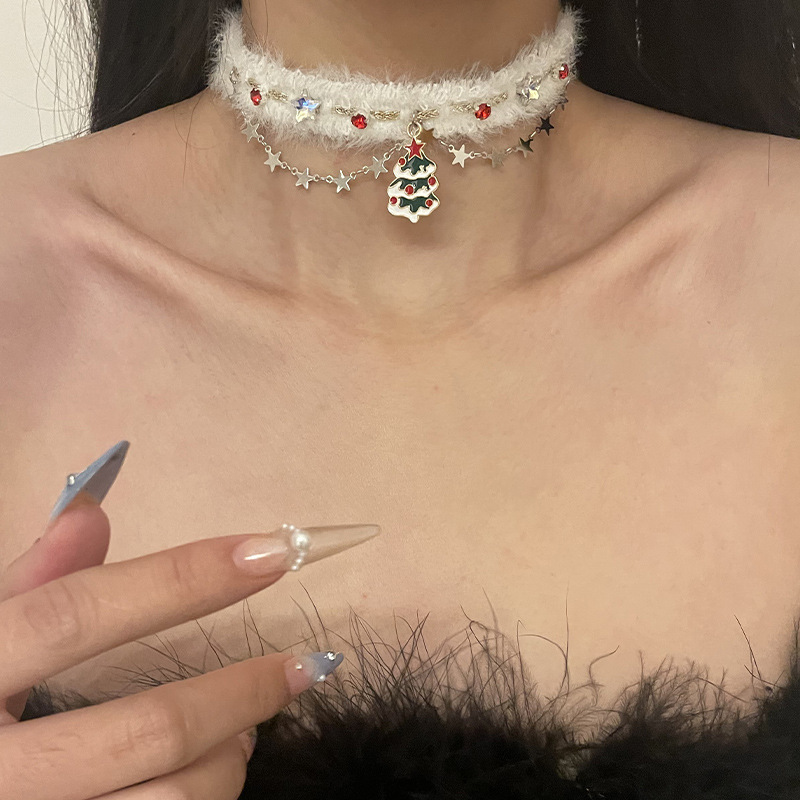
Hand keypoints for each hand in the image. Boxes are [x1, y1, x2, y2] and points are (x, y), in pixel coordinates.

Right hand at [0, 489, 374, 799]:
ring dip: (229, 756)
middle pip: (149, 728)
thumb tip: (90, 510)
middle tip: (302, 666)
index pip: (79, 613)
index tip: (271, 552)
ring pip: (170, 799)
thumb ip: (35, 581)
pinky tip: (210, 771)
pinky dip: (207, 792)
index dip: (181, 578)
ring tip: (246, 729)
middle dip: (243, 692)